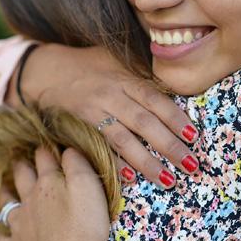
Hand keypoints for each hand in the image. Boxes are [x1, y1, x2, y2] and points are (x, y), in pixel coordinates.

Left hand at [0, 147, 111, 240]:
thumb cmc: (85, 227)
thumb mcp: (88, 186)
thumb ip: (77, 163)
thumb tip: (66, 148)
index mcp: (48, 184)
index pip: (44, 158)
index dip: (46, 148)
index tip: (46, 143)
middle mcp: (30, 201)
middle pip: (22, 177)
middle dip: (21, 165)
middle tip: (18, 158)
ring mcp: (20, 226)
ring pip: (7, 205)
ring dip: (4, 194)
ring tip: (2, 187)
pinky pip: (3, 240)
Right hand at [14, 44, 198, 187]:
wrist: (47, 71)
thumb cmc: (92, 66)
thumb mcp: (118, 60)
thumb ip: (144, 75)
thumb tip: (179, 87)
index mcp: (125, 78)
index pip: (155, 99)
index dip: (174, 117)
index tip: (193, 136)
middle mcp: (111, 95)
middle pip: (144, 122)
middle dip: (169, 145)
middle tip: (191, 165)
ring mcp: (93, 112)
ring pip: (123, 139)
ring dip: (146, 162)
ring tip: (167, 180)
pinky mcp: (78, 127)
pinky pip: (98, 148)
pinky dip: (113, 164)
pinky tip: (129, 178)